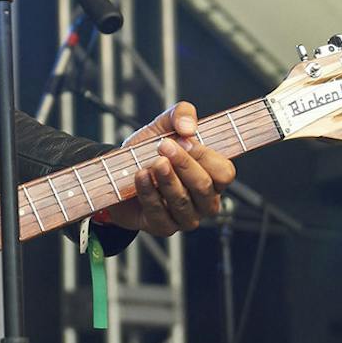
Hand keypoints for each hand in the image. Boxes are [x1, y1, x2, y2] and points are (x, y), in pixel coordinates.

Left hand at [105, 102, 235, 236]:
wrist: (117, 172)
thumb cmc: (149, 151)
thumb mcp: (164, 126)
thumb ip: (181, 115)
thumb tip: (188, 126)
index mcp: (212, 176)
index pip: (224, 172)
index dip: (206, 157)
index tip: (184, 140)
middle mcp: (204, 200)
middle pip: (204, 187)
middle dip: (184, 165)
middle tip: (164, 146)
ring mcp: (185, 217)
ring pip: (183, 202)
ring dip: (167, 180)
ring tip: (153, 163)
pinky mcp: (164, 227)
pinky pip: (159, 214)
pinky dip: (148, 193)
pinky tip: (140, 177)